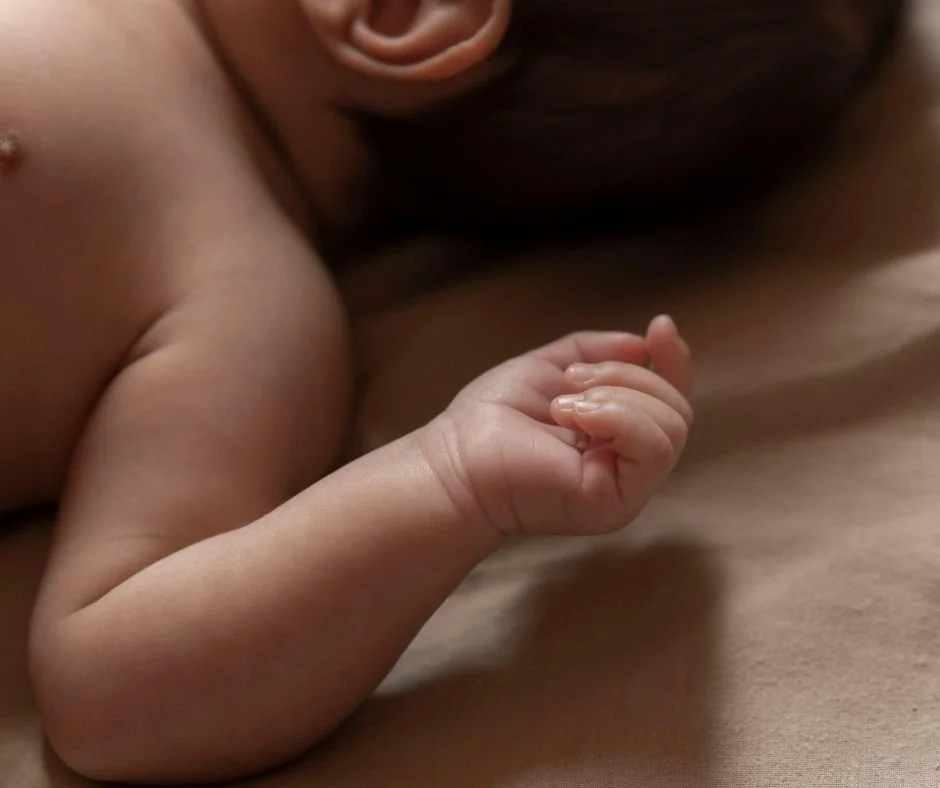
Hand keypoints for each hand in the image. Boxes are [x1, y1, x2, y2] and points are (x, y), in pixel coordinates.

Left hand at [421, 316, 693, 538]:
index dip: (673, 360)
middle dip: (626, 375)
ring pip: (671, 423)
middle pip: (675, 406)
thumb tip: (642, 343)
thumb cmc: (494, 417)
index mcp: (617, 437)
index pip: (671, 399)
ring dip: (618, 395)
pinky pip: (653, 447)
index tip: (659, 326)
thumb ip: (596, 353)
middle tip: (572, 380)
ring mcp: (628, 488)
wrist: (459, 456)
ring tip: (566, 404)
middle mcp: (628, 465)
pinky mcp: (619, 501)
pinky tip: (575, 416)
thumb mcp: (551, 367)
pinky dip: (618, 417)